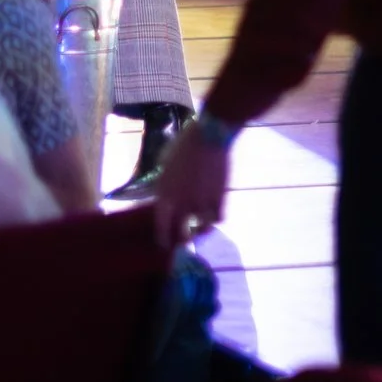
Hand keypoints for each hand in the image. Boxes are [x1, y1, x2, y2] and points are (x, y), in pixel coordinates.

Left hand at [150, 125, 231, 246]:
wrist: (208, 137)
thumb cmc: (182, 146)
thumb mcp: (163, 164)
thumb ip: (162, 184)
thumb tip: (162, 195)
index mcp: (166, 195)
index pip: (162, 227)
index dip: (162, 239)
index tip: (163, 244)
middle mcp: (183, 205)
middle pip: (183, 234)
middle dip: (182, 239)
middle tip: (184, 239)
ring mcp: (203, 204)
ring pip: (203, 229)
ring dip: (201, 230)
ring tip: (200, 228)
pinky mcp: (220, 199)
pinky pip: (219, 218)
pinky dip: (216, 219)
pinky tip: (214, 216)